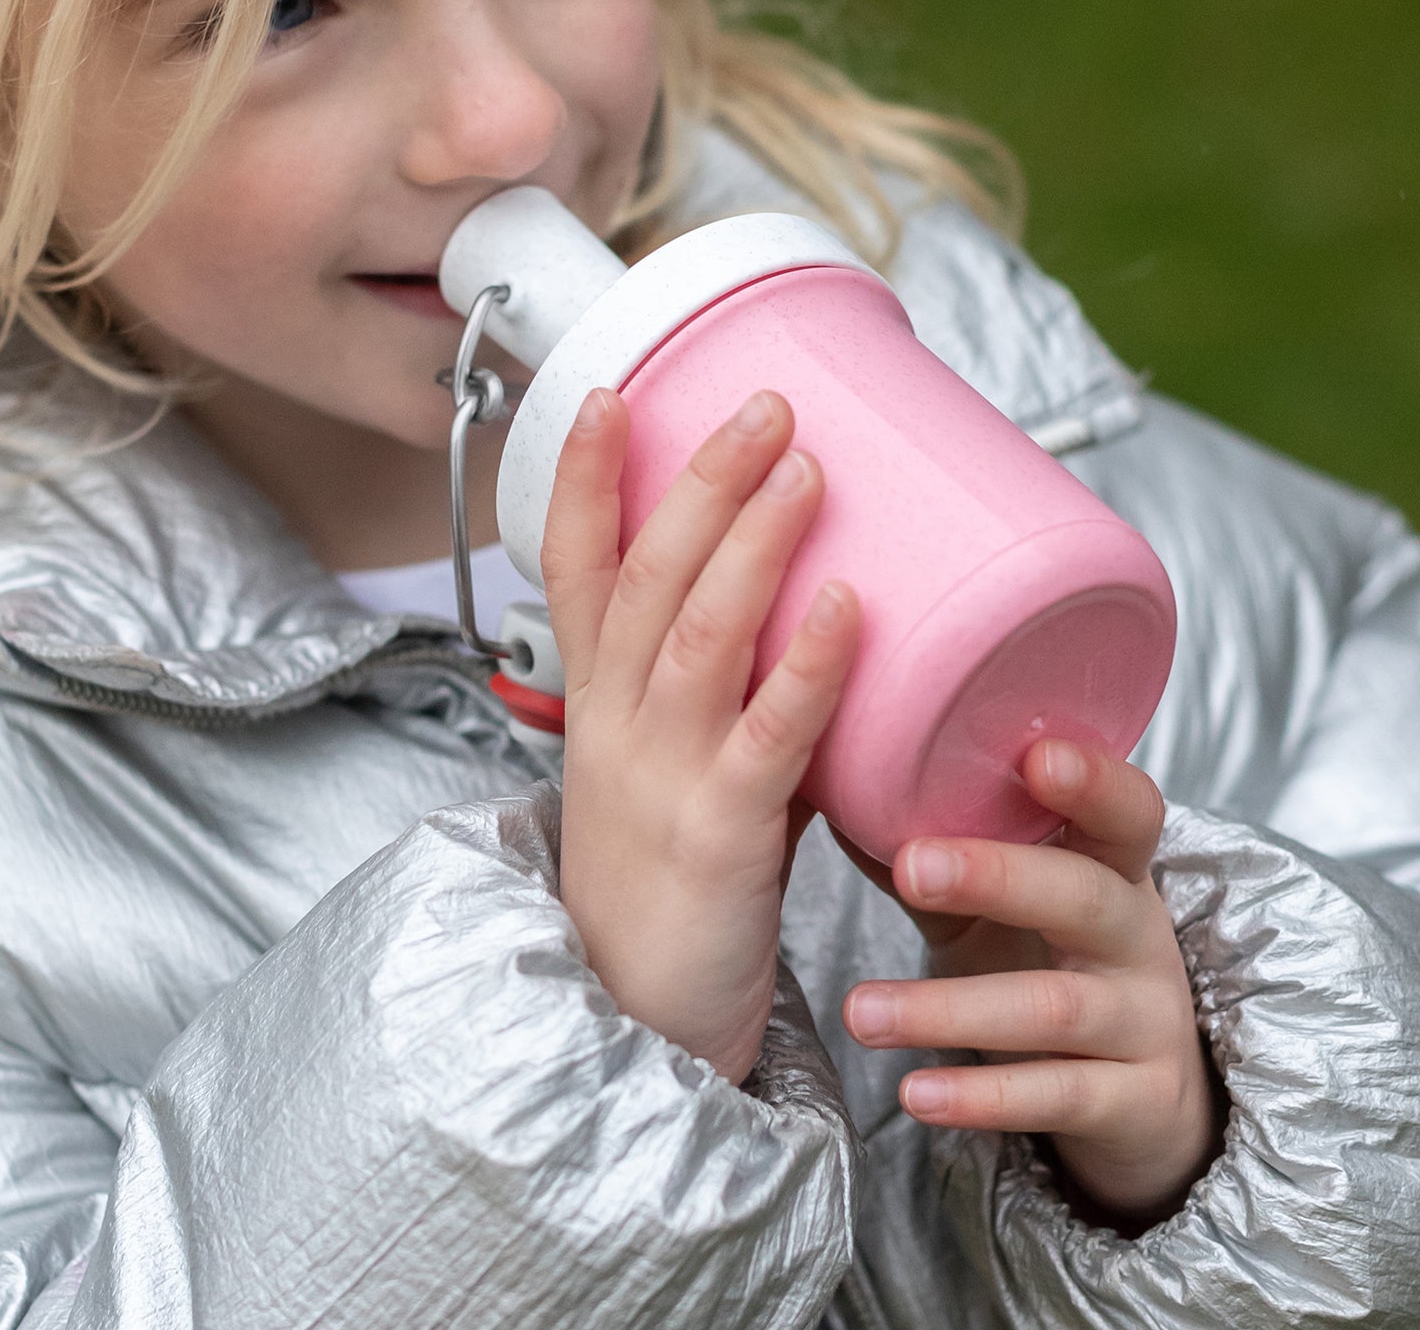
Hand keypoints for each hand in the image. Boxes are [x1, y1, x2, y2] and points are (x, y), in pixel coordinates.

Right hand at [544, 386, 860, 1082]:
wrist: (637, 1024)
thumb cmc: (665, 889)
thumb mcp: (664, 769)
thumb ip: (725, 695)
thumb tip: (813, 614)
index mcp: (599, 701)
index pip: (572, 566)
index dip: (580, 477)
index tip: (605, 394)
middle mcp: (617, 722)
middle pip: (647, 574)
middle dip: (700, 478)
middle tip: (764, 404)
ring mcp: (662, 774)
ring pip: (698, 633)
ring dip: (752, 543)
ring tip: (805, 467)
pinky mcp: (720, 833)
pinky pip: (768, 735)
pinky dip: (806, 665)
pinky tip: (848, 606)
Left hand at [839, 740, 1219, 1223]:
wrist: (1144, 1098)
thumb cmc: (1048, 962)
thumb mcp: (998, 904)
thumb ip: (932, 850)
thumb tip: (832, 786)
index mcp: (1113, 868)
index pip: (1127, 810)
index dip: (1095, 780)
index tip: (1037, 755)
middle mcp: (1140, 938)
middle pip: (1085, 896)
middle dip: (999, 876)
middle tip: (910, 869)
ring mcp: (1145, 1023)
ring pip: (1054, 1008)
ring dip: (949, 1009)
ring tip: (859, 1011)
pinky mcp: (1135, 1103)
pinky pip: (1056, 1096)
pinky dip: (982, 1098)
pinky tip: (914, 1095)